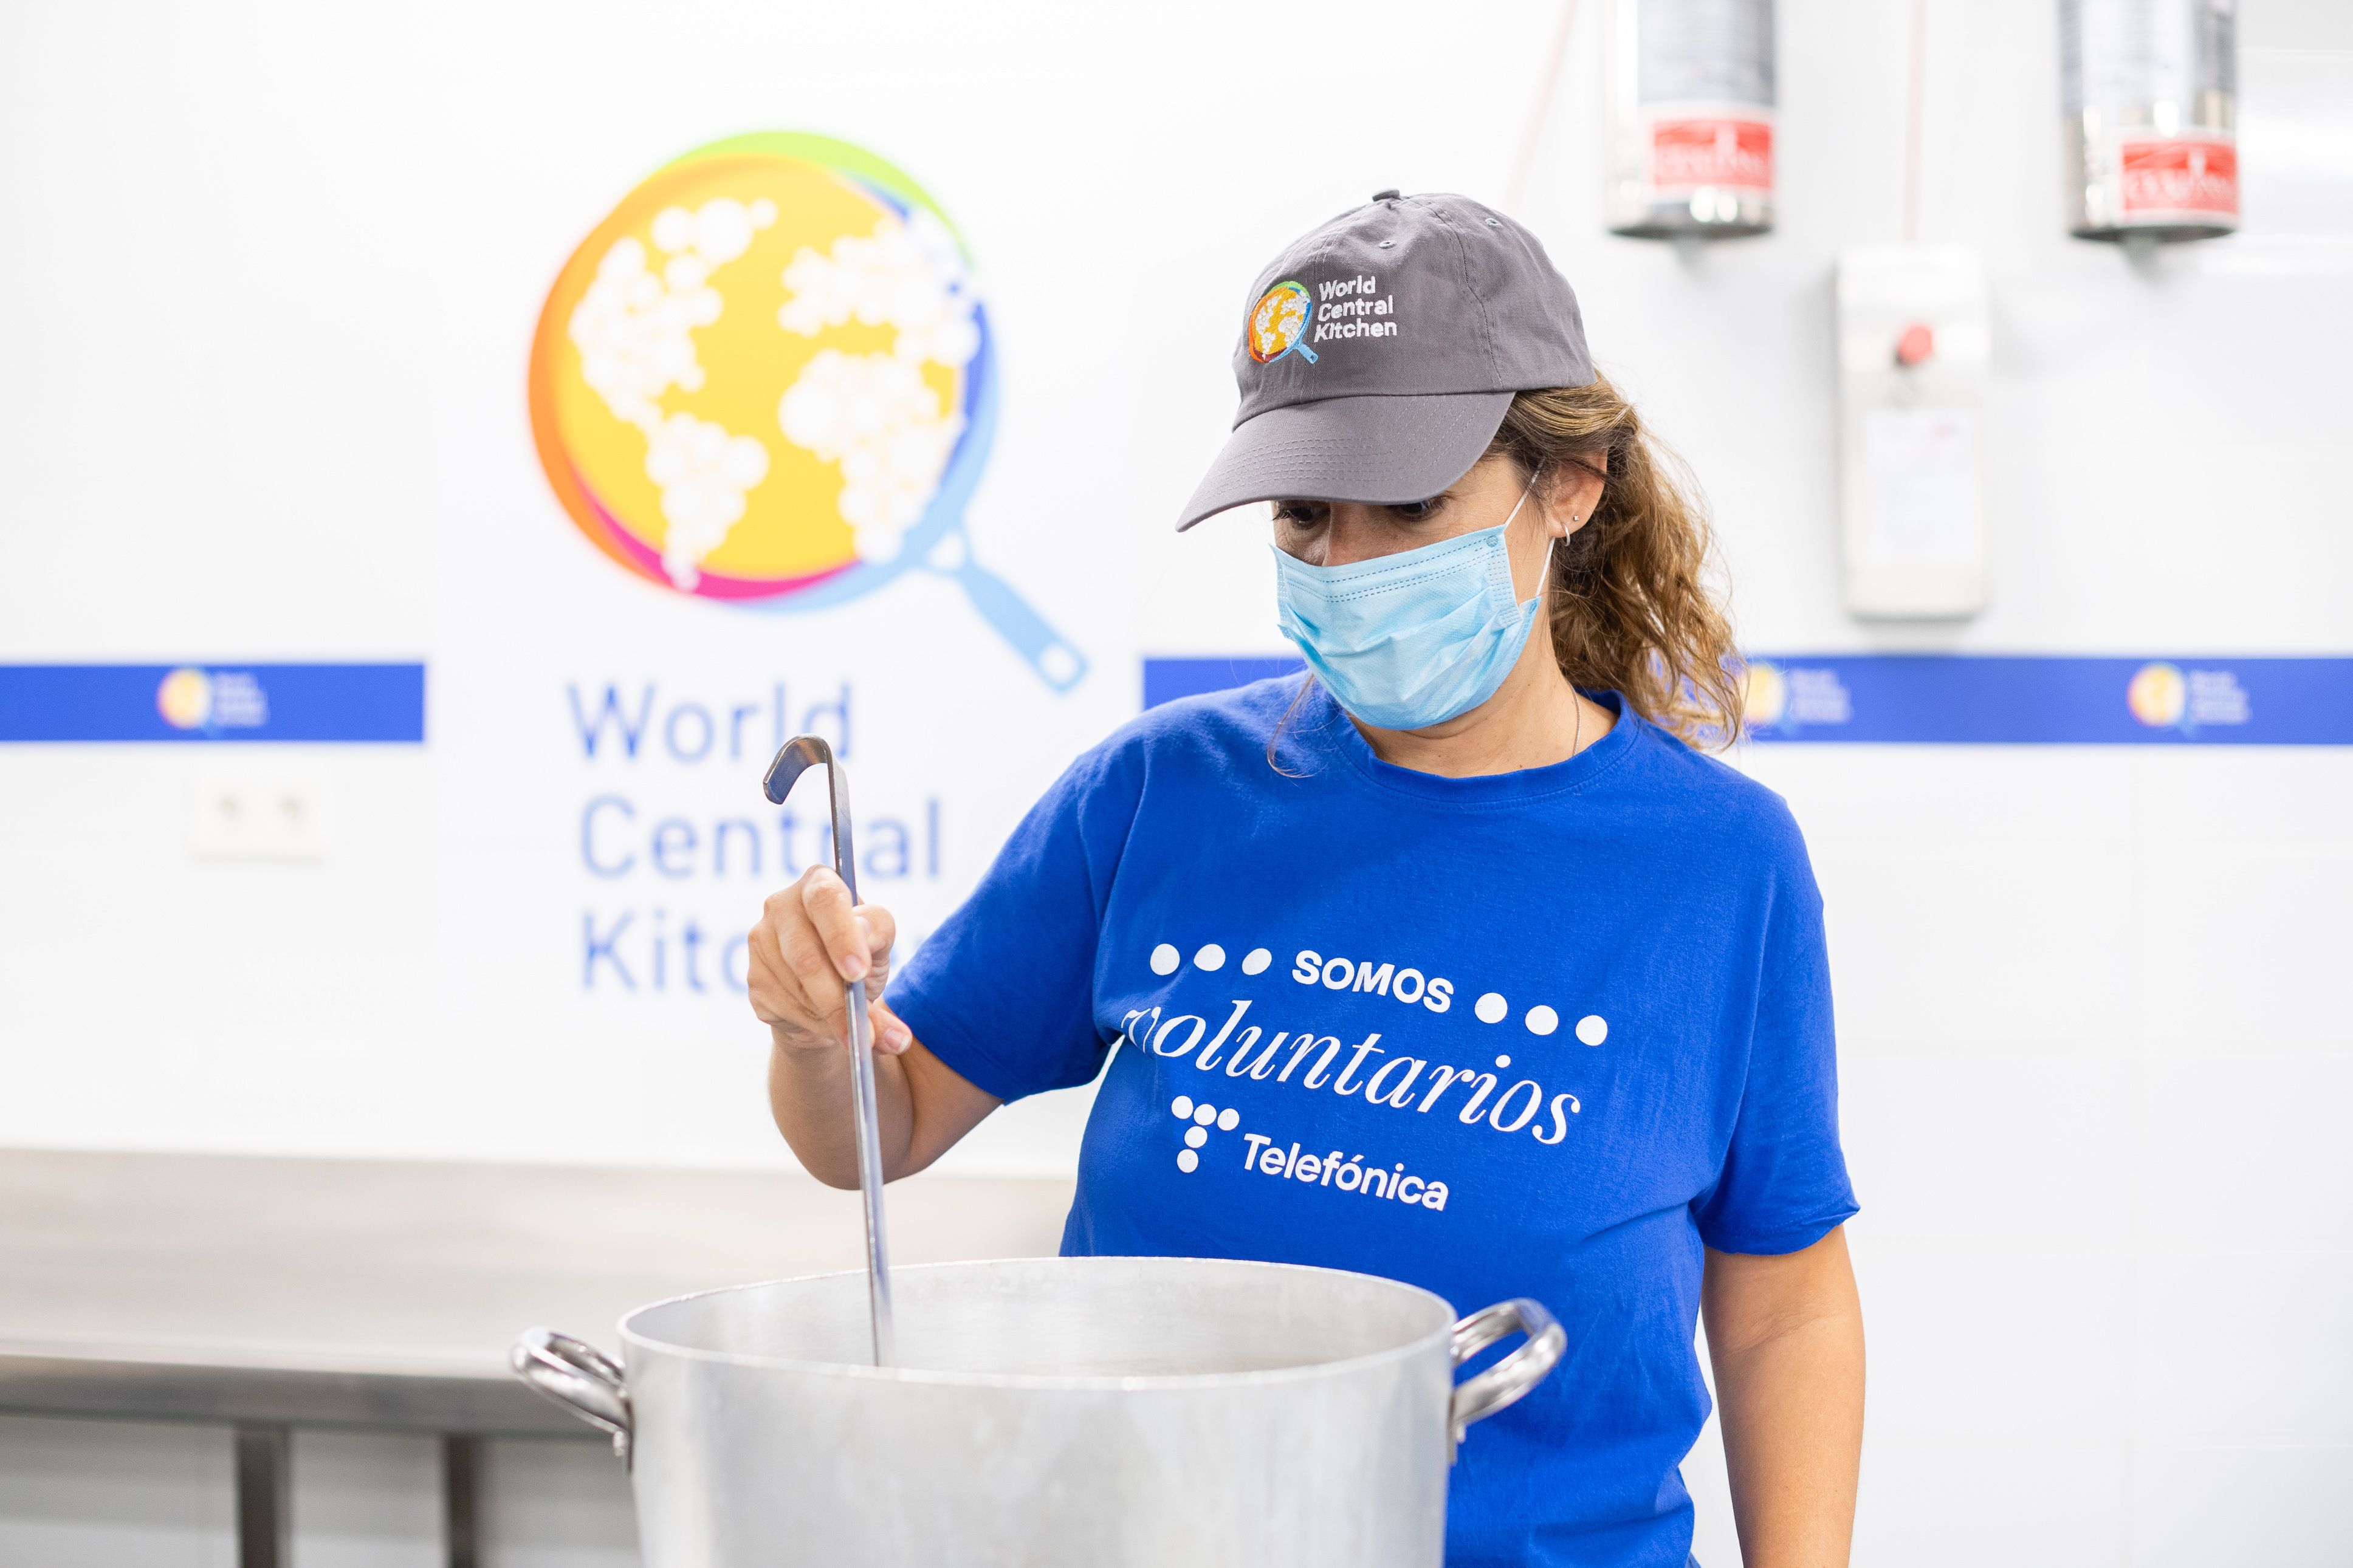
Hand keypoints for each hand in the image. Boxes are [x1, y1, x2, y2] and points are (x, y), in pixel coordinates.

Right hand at [746, 867, 915, 1056]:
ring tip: (855, 1029)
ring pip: (797, 987)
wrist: (830, 997)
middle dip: (837, 998)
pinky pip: (784, 1008)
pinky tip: (827, 1023)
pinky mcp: (754, 979)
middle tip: (863, 1027)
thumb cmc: (859, 957)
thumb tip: (867, 944)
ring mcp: (760, 941)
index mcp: (818, 883)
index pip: (824, 898)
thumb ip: (880, 936)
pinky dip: (814, 1023)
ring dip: (831, 1015)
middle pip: (805, 955)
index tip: (859, 972)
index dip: (841, 936)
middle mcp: (781, 905)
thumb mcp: (880, 943)